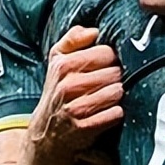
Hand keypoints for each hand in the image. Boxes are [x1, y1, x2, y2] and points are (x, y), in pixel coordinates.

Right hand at [27, 26, 123, 153]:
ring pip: (117, 92)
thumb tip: (94, 30)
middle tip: (110, 83)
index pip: (106, 52)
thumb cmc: (59, 91)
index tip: (109, 64)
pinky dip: (117, 113)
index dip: (113, 58)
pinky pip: (116, 113)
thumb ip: (73, 39)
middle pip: (115, 72)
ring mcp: (75, 108)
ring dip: (118, 95)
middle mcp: (67, 85)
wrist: (45, 134)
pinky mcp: (85, 128)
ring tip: (109, 97)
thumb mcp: (58, 61)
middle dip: (118, 77)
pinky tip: (108, 112)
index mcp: (63, 65)